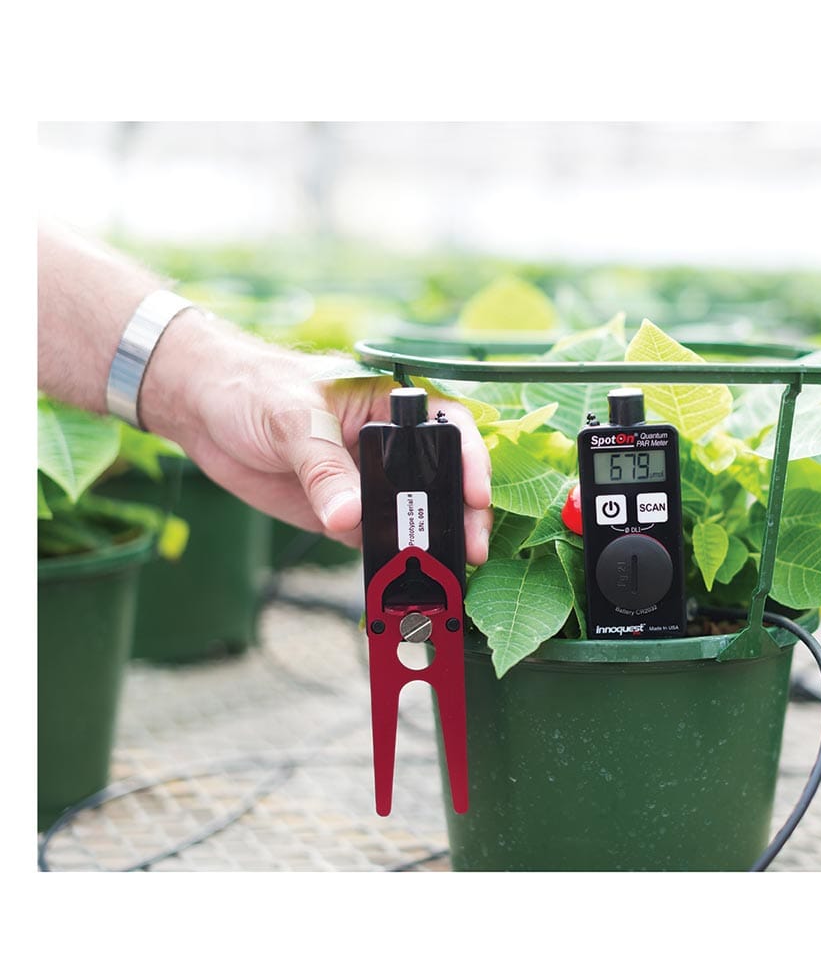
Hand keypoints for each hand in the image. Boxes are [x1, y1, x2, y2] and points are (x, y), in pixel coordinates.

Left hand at [140, 314, 492, 561]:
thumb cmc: (253, 388)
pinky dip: (386, 559)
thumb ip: (323, 468)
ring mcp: (367, 482)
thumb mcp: (291, 420)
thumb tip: (347, 515)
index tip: (476, 494)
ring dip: (425, 544)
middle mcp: (388, 446)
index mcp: (389, 405)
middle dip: (462, 515)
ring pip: (413, 517)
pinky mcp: (341, 513)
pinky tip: (394, 575)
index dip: (472, 460)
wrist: (202, 409)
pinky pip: (373, 540)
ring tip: (438, 571)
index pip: (449, 427)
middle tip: (470, 548)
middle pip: (443, 481)